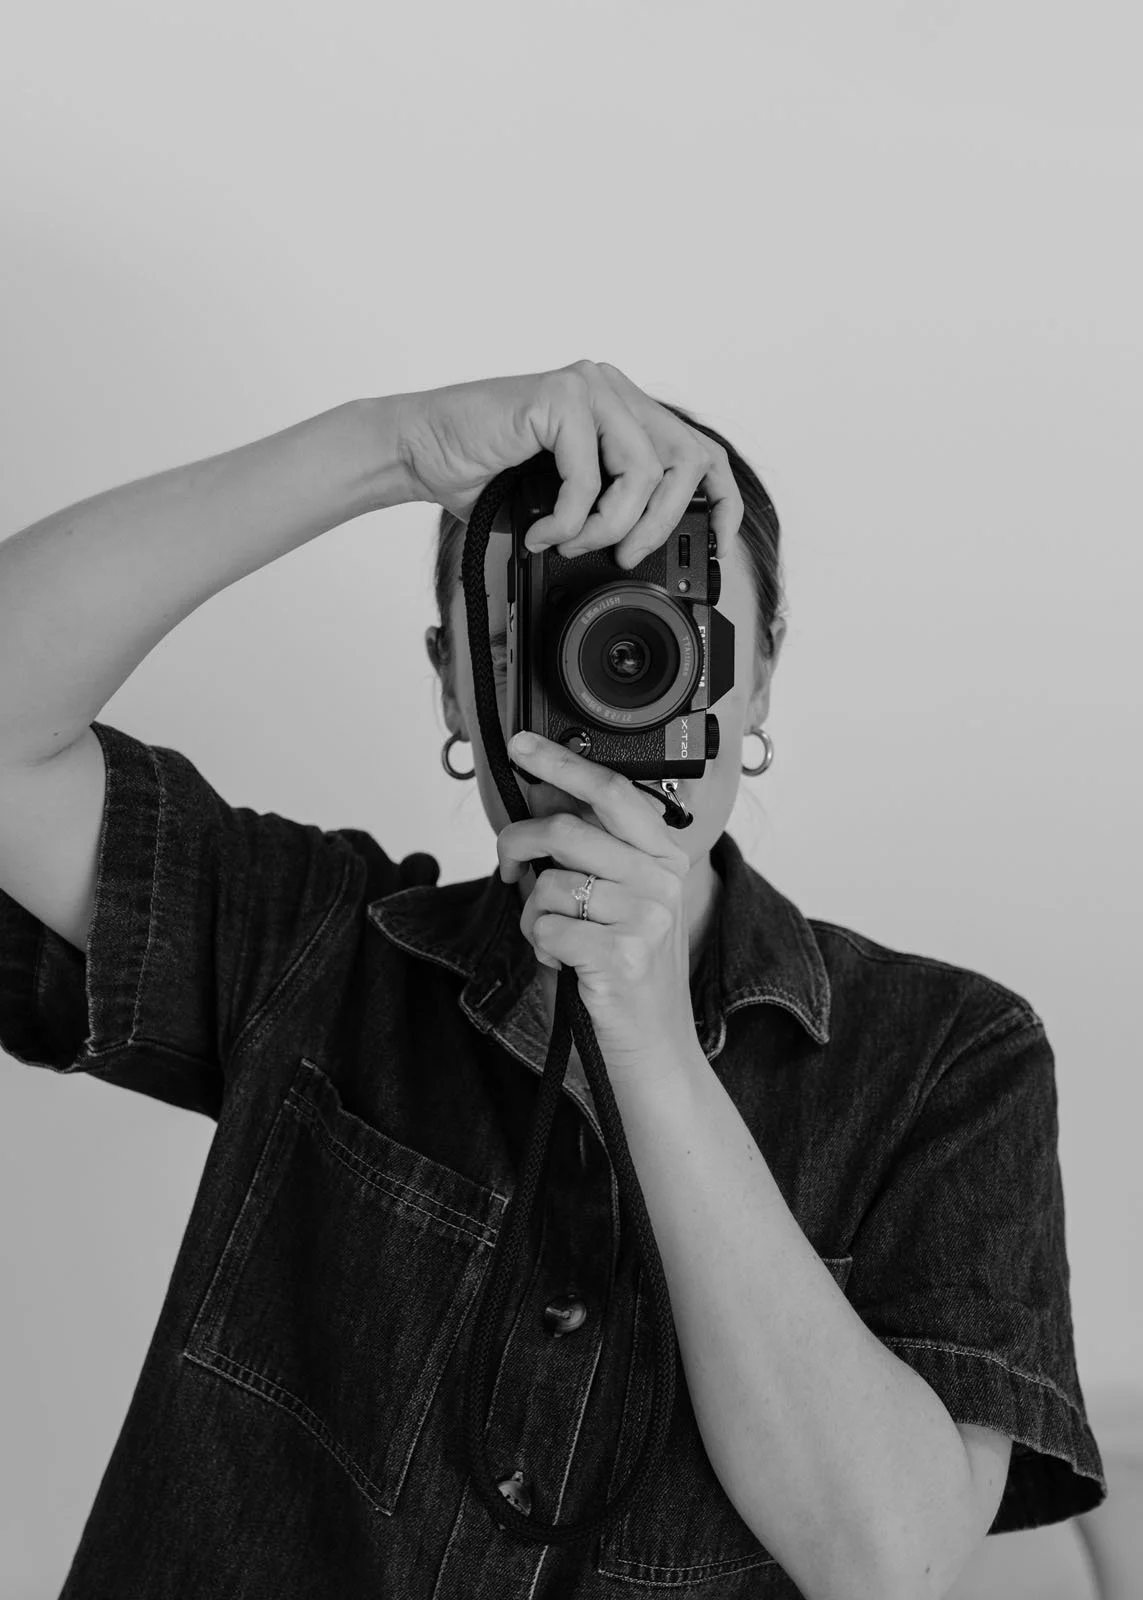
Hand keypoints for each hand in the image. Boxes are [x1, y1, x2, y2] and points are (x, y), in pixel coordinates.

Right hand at [395, 358, 742, 567]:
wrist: (421, 452)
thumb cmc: (484, 476)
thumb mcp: (568, 500)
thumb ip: (612, 507)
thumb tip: (650, 554)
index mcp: (623, 409)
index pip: (700, 448)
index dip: (722, 499)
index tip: (717, 544)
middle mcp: (612, 390)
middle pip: (687, 461)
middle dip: (662, 524)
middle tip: (624, 554)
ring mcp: (589, 388)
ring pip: (645, 472)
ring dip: (609, 526)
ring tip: (570, 541)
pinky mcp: (560, 398)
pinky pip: (590, 477)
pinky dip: (568, 520)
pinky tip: (541, 530)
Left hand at [497, 728, 697, 1081]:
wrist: (652, 1043)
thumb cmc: (625, 965)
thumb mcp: (617, 898)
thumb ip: (586, 849)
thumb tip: (540, 795)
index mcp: (662, 856)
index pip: (611, 791)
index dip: (562, 762)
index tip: (521, 745)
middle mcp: (661, 880)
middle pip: (566, 829)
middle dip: (517, 844)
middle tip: (508, 867)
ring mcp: (646, 918)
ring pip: (549, 884)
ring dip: (532, 913)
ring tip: (556, 937)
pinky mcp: (621, 956)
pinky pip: (544, 927)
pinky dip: (539, 946)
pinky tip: (565, 962)